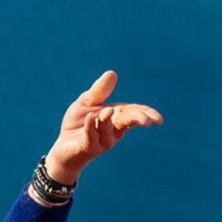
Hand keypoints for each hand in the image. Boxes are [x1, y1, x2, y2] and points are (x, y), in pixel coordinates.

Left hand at [42, 70, 162, 184]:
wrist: (62, 147)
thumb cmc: (77, 124)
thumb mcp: (86, 103)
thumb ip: (98, 91)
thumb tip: (112, 73)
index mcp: (117, 117)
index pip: (134, 112)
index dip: (146, 114)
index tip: (158, 119)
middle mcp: (114, 130)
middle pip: (128, 122)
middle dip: (138, 119)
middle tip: (147, 121)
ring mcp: (102, 141)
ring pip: (109, 129)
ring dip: (108, 120)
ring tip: (106, 111)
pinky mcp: (88, 148)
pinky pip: (91, 137)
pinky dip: (91, 127)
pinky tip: (91, 117)